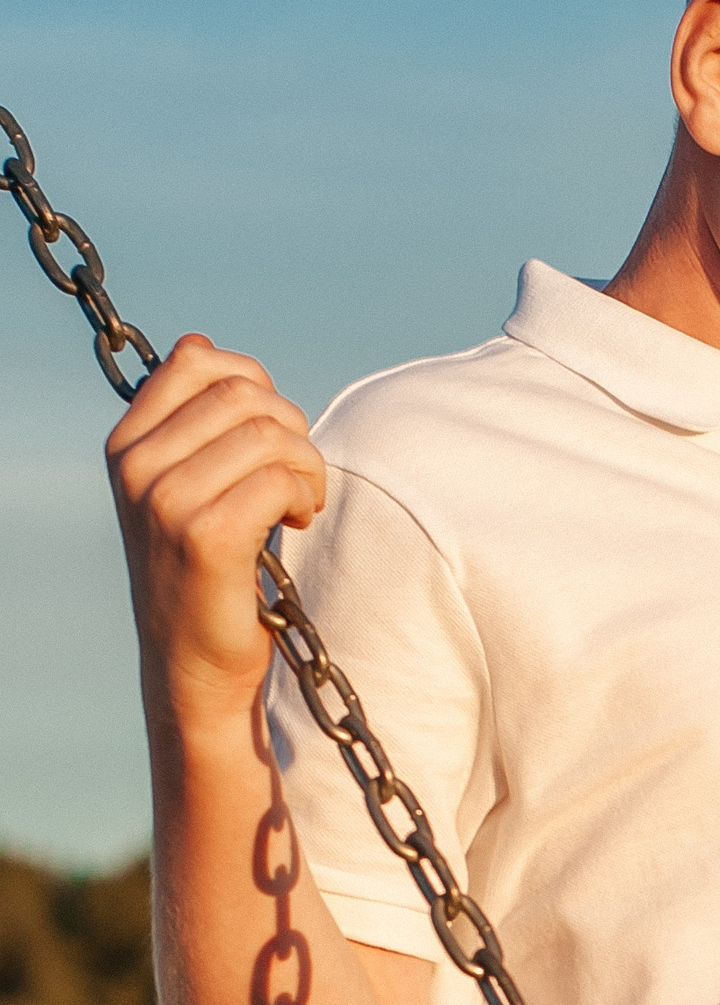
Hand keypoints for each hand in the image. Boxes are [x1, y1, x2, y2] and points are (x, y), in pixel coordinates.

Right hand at [107, 335, 326, 719]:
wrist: (196, 660)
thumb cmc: (210, 565)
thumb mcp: (189, 479)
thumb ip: (197, 416)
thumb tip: (200, 344)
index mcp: (128, 443)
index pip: (200, 360)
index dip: (257, 385)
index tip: (268, 434)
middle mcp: (136, 466)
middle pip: (247, 393)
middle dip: (293, 429)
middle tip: (296, 477)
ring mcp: (165, 501)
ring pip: (271, 433)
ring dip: (307, 467)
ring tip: (298, 504)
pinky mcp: (204, 537)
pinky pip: (280, 479)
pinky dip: (307, 497)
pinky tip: (296, 523)